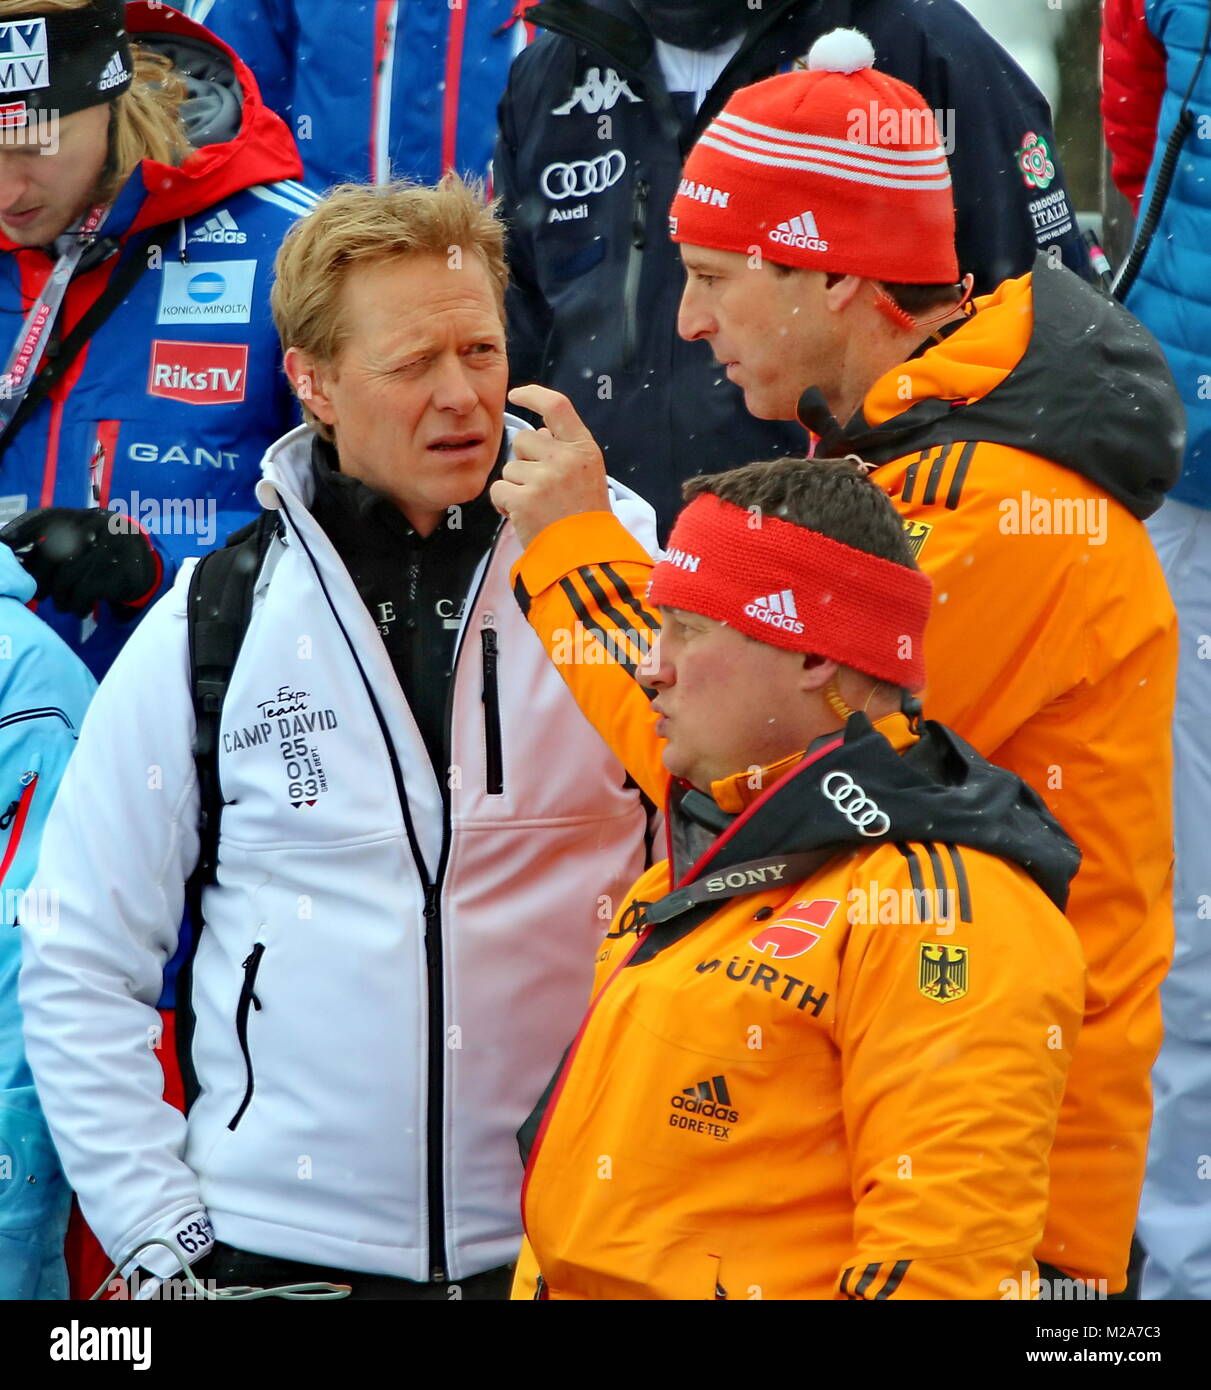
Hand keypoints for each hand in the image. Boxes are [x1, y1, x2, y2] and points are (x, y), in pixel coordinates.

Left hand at [1, 507, 158, 616]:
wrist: (144, 562)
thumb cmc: (101, 552)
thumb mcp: (79, 537)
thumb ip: (51, 542)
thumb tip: (13, 557)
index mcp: (75, 516)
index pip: (36, 522)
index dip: (17, 536)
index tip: (4, 546)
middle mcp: (88, 527)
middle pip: (48, 559)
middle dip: (40, 582)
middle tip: (40, 594)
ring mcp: (102, 549)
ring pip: (64, 581)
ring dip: (60, 599)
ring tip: (64, 604)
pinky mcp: (113, 572)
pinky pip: (83, 595)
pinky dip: (78, 606)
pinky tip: (80, 608)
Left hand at [491, 385, 610, 548]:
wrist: (586, 556)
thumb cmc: (585, 517)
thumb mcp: (588, 474)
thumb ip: (565, 449)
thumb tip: (537, 428)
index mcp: (584, 449)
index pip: (557, 406)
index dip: (533, 395)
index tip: (517, 395)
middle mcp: (565, 459)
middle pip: (523, 440)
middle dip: (523, 460)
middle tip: (541, 487)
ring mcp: (544, 479)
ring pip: (509, 468)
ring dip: (516, 486)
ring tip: (538, 506)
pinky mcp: (524, 500)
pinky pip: (499, 489)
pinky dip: (505, 504)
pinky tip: (524, 516)